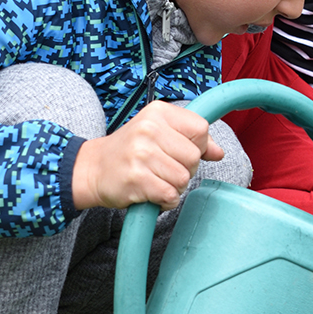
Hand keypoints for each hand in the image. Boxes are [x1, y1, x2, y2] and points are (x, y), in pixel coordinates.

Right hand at [69, 101, 222, 209]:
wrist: (93, 169)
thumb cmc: (130, 151)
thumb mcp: (159, 133)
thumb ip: (190, 139)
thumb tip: (219, 152)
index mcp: (158, 112)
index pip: (201, 129)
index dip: (197, 146)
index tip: (179, 151)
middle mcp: (149, 129)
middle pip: (193, 157)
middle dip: (185, 169)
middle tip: (163, 168)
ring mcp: (141, 154)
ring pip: (184, 178)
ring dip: (174, 187)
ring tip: (155, 180)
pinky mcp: (136, 179)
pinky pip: (170, 195)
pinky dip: (165, 200)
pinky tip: (151, 193)